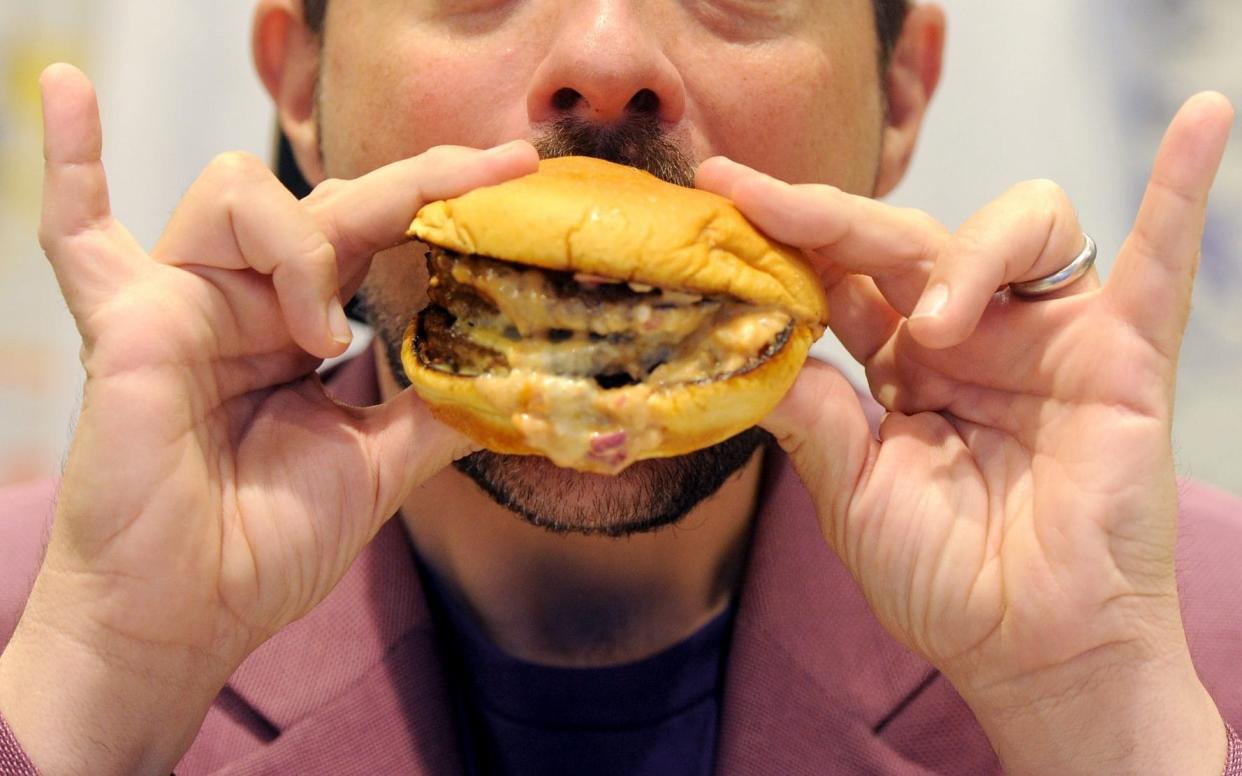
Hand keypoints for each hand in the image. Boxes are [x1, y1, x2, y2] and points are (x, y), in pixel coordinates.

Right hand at [0, 64, 537, 775]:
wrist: (190, 616)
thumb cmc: (267, 545)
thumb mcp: (379, 468)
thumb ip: (437, 415)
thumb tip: (516, 388)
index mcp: (302, 327)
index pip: (375, 234)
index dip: (443, 200)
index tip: (517, 170)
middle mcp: (247, 302)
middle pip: (325, 202)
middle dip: (415, 186)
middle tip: (490, 174)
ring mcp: (184, 302)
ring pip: (242, 194)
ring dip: (301, 247)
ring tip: (323, 335)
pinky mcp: (126, 321)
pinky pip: (78, 228)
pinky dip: (71, 159)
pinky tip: (68, 88)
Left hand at [699, 92, 1233, 773]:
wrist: (1033, 653)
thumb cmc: (948, 583)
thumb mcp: (854, 495)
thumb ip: (811, 416)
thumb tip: (744, 344)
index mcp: (903, 366)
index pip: (843, 275)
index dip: (786, 236)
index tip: (720, 198)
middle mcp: (972, 339)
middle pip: (905, 239)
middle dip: (831, 217)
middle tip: (762, 200)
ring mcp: (1046, 340)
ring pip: (1012, 225)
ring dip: (963, 254)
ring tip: (933, 331)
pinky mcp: (1124, 356)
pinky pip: (1160, 261)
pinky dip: (1179, 191)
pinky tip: (1201, 118)